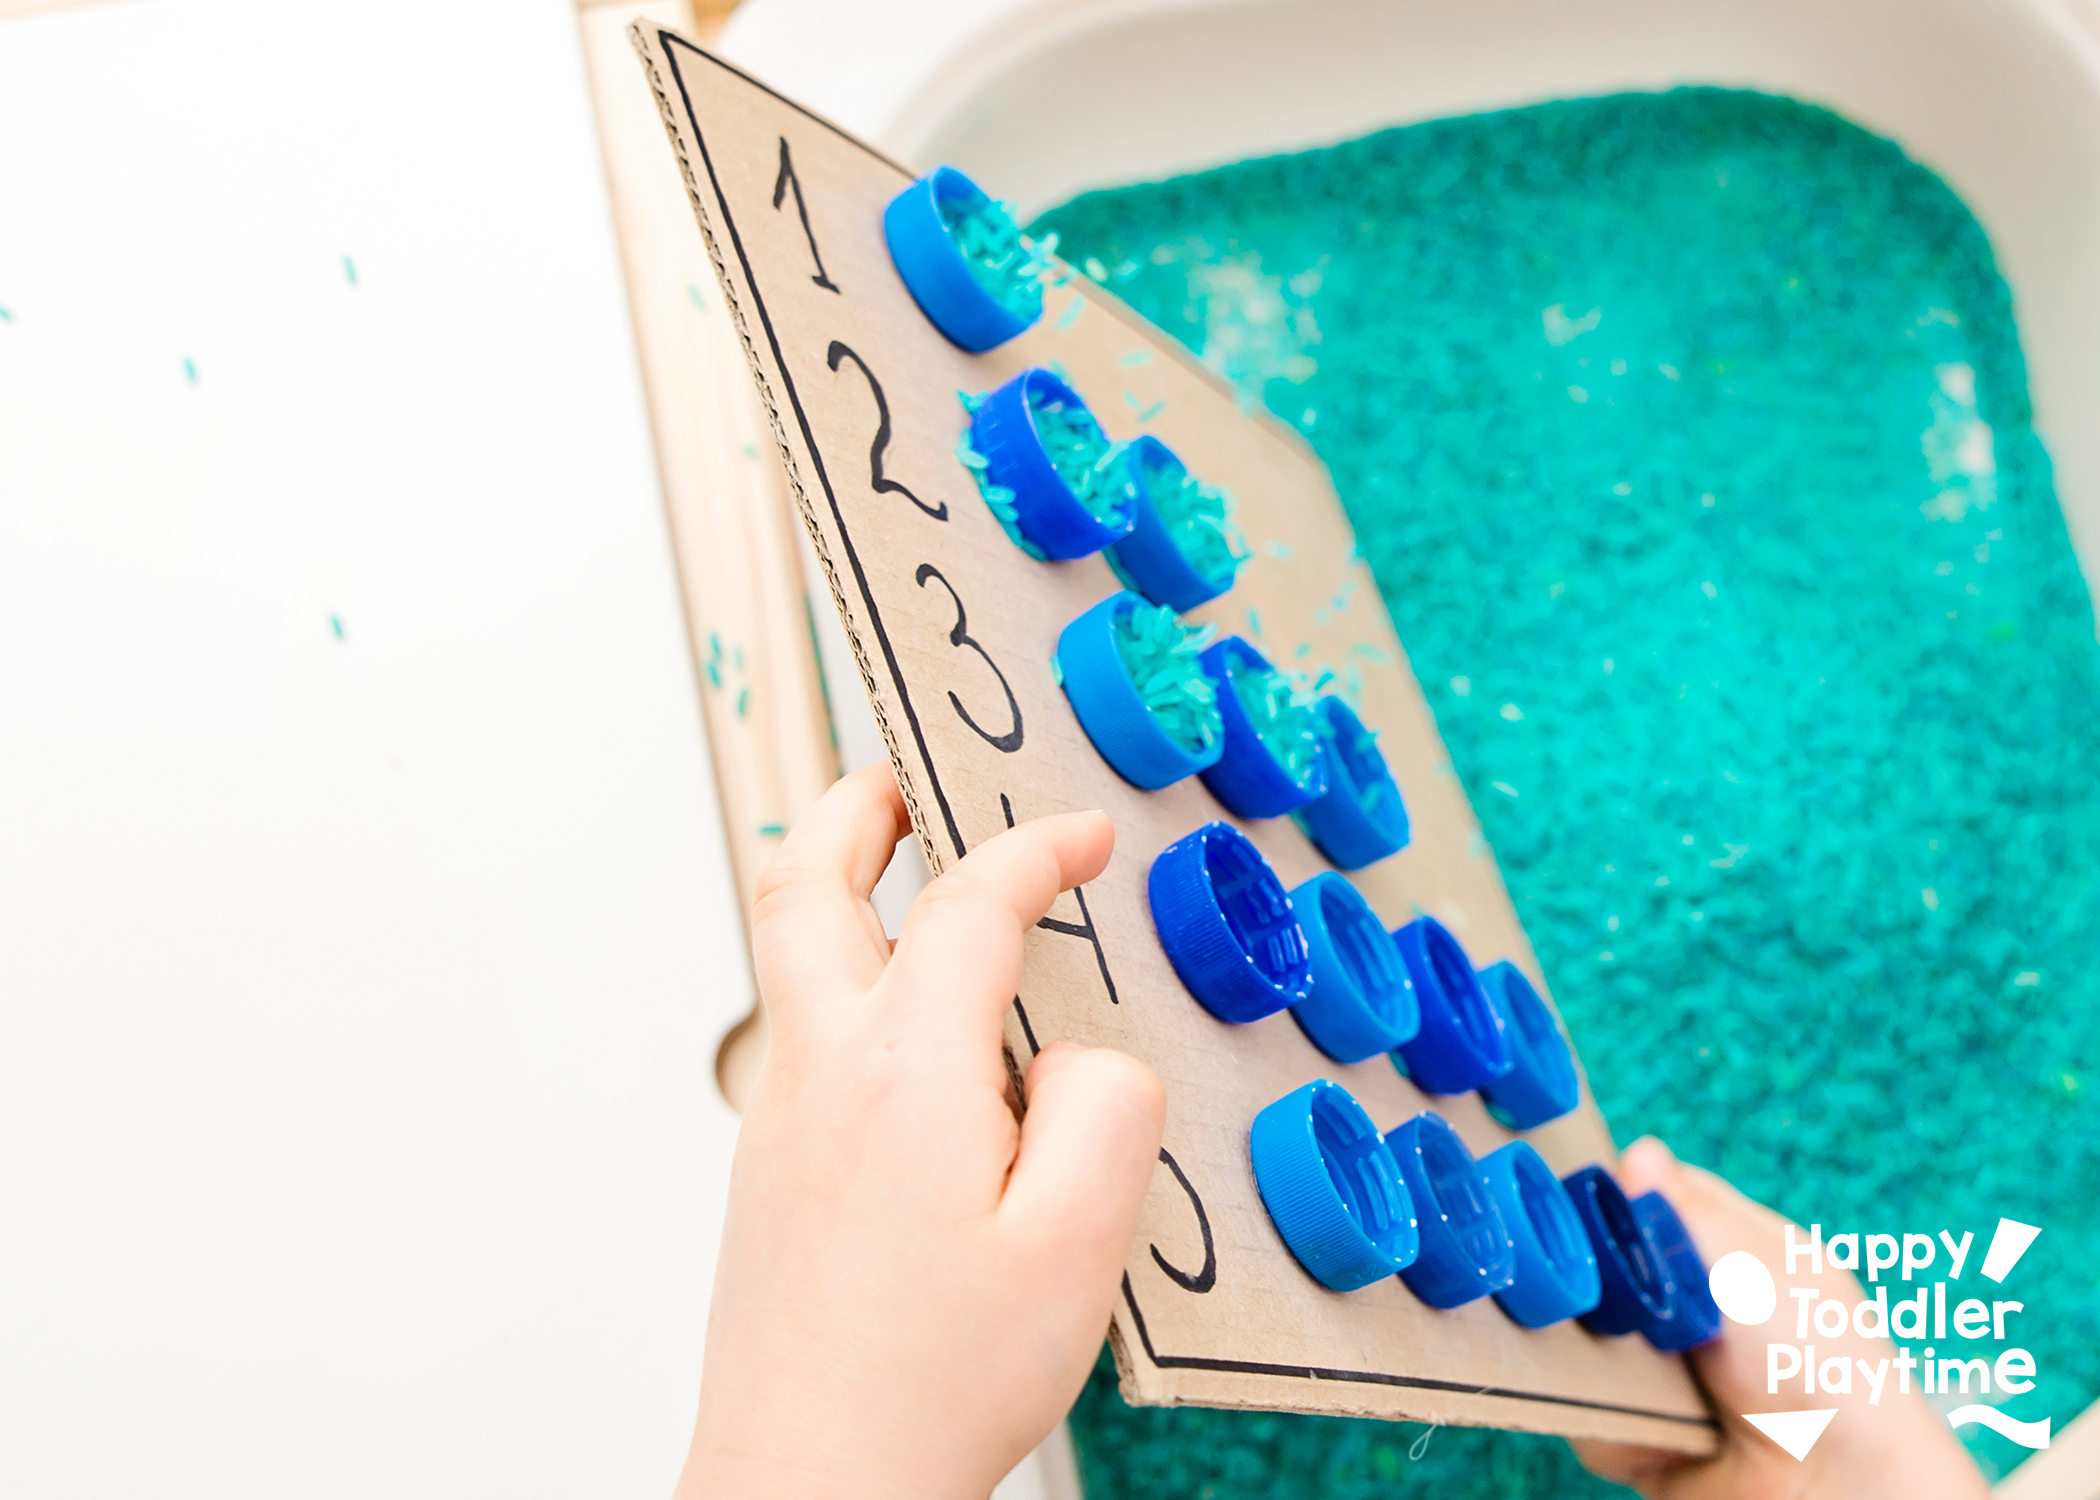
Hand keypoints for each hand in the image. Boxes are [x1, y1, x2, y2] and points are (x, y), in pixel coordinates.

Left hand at [680, 765, 1166, 1499]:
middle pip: (804, 882)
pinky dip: (849, 975)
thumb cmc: (928, 1385)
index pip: (970, 905)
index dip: (1037, 849)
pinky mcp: (768, 1171)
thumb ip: (1104, 1109)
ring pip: (791, 953)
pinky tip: (919, 1039)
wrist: (810, 1487)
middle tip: (909, 779)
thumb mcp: (1077, 1245)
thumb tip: (1077, 1055)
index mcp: (902, 1071)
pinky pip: (806, 1030)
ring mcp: (779, 1120)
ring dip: (845, 886)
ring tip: (912, 879)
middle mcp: (820, 1073)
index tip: (1083, 836)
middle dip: (857, 805)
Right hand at [1573, 1138, 1987, 1498]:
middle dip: (1598, 1288)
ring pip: (1595, 1348)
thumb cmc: (1818, 1361)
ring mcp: (1679, 1378)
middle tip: (1604, 1298)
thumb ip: (1685, 1211)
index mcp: (1744, 1258)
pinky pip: (1599, 1420)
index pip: (1665, 1205)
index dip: (1623, 1203)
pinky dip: (1618, 1428)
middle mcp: (1707, 1314)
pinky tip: (1658, 1432)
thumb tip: (1637, 1152)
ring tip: (1636, 1376)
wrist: (1835, 1485)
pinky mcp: (1655, 1439)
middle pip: (1614, 1276)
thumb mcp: (1754, 1264)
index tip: (1586, 1207)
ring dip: (1604, 1363)